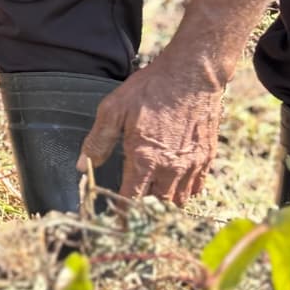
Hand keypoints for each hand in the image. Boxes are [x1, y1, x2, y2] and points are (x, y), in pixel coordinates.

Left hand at [77, 59, 223, 204]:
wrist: (192, 73)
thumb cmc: (150, 89)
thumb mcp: (113, 110)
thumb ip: (98, 141)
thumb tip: (82, 166)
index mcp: (145, 159)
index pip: (132, 199)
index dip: (122, 211)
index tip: (114, 215)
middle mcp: (171, 167)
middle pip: (157, 204)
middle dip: (143, 206)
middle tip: (131, 201)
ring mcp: (192, 163)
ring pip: (179, 199)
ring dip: (164, 200)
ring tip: (151, 193)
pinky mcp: (207, 156)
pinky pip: (196, 186)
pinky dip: (184, 191)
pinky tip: (173, 183)